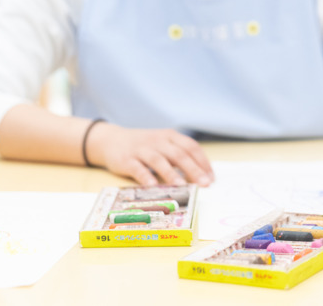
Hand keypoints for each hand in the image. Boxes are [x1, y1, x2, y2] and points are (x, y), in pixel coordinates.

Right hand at [87, 123, 213, 186]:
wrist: (111, 140)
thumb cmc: (144, 146)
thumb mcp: (163, 144)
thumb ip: (179, 155)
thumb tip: (200, 175)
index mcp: (170, 136)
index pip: (191, 147)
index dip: (202, 162)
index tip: (211, 177)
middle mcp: (157, 141)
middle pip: (178, 154)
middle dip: (193, 169)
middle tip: (204, 184)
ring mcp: (141, 150)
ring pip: (159, 161)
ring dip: (171, 174)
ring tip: (182, 186)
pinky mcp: (127, 159)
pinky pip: (137, 168)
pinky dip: (146, 177)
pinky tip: (153, 186)